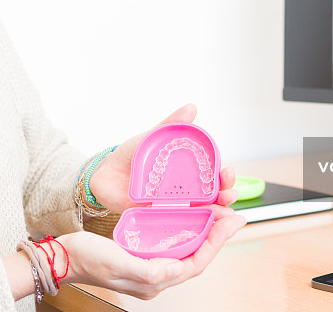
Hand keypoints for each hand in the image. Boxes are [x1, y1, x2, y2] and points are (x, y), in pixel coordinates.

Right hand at [55, 209, 245, 298]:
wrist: (63, 257)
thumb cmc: (87, 259)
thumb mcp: (118, 262)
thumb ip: (149, 269)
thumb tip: (178, 269)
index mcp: (154, 280)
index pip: (196, 262)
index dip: (217, 242)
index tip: (232, 222)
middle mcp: (156, 276)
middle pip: (196, 256)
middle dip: (217, 237)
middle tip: (235, 216)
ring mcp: (149, 266)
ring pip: (187, 250)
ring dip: (205, 234)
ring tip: (220, 216)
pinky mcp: (142, 255)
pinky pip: (172, 244)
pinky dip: (186, 231)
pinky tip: (189, 219)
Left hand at [89, 104, 239, 213]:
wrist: (102, 174)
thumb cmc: (128, 155)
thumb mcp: (151, 137)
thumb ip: (171, 124)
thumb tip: (191, 108)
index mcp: (184, 172)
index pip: (211, 175)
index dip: (224, 176)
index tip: (228, 172)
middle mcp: (183, 191)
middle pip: (211, 196)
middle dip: (225, 196)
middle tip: (229, 194)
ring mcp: (171, 206)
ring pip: (198, 213)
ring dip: (215, 215)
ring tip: (223, 214)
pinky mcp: (157, 217)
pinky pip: (176, 223)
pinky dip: (189, 225)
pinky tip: (198, 226)